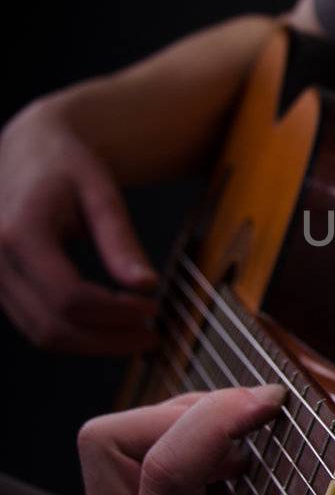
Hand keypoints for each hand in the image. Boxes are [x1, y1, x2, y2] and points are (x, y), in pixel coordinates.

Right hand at [0, 100, 157, 353]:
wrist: (28, 149)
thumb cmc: (67, 165)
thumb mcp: (101, 193)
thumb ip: (120, 240)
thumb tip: (147, 286)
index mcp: (20, 231)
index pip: (69, 298)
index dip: (116, 314)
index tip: (153, 309)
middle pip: (53, 327)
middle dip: (108, 340)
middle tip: (151, 336)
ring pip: (41, 335)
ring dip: (92, 345)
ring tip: (136, 335)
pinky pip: (34, 325)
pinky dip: (74, 334)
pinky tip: (110, 325)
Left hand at [79, 386, 334, 494]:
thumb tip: (313, 462)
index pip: (164, 472)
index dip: (217, 418)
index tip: (273, 404)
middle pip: (110, 445)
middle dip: (180, 411)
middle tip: (253, 422)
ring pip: (117, 456)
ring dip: (182, 428)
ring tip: (251, 440)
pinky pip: (142, 483)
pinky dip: (189, 456)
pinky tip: (242, 472)